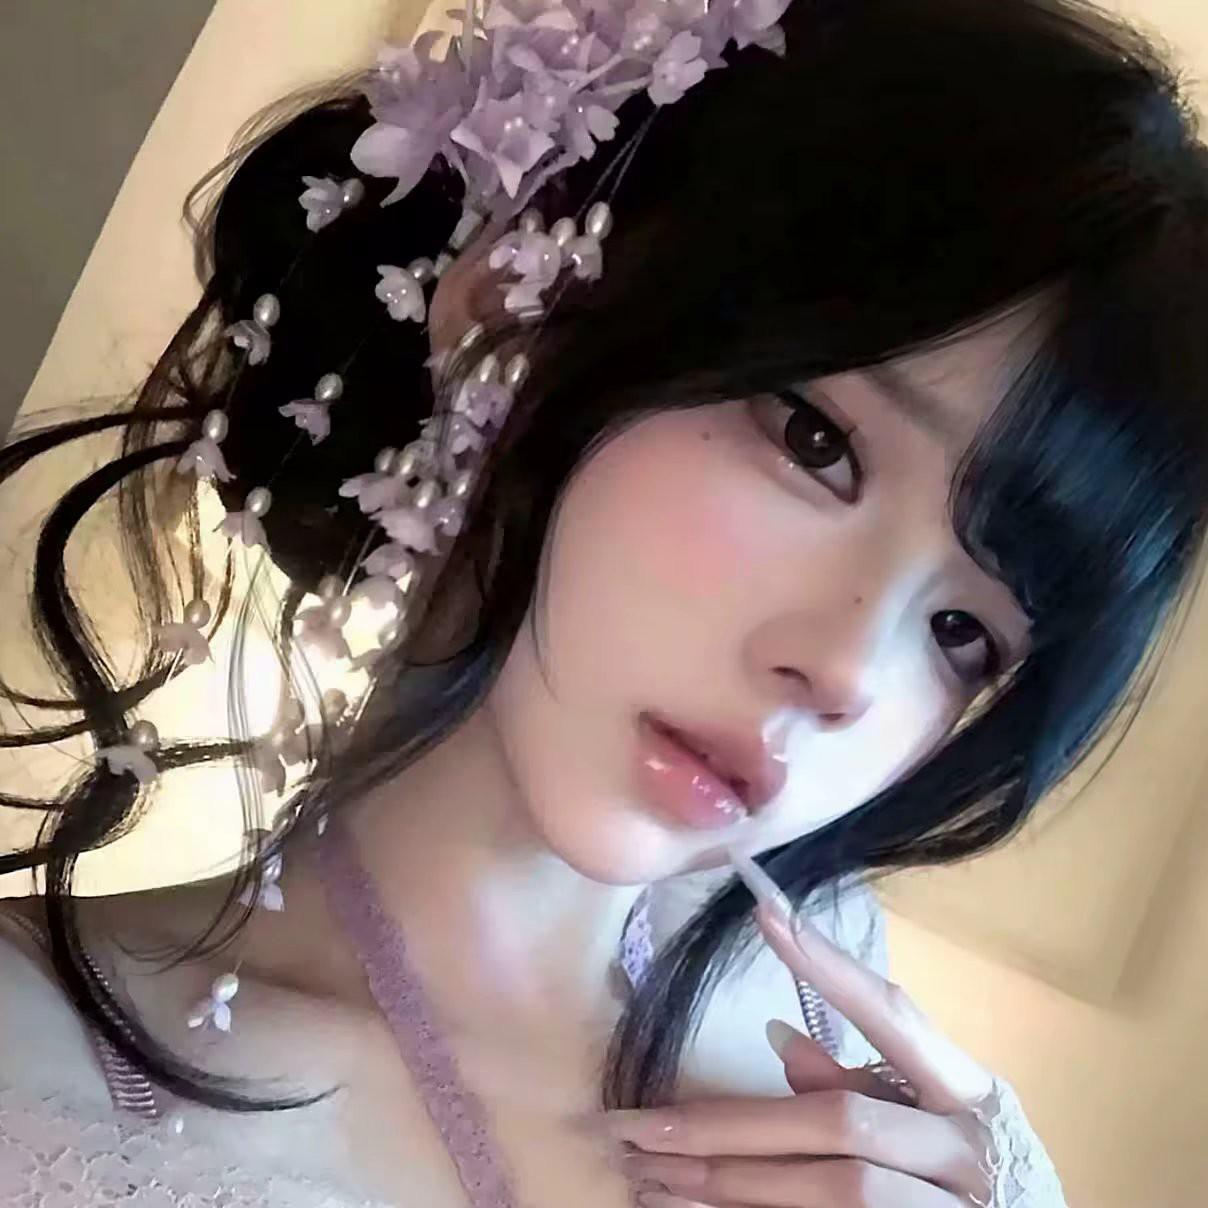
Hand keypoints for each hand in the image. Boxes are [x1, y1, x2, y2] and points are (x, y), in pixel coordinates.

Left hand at [606, 892, 996, 1206]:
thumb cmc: (980, 1183)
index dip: (830, 966)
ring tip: (650, 1179)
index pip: (894, 1015)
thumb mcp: (940, 1122)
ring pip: (836, 1189)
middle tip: (635, 1125)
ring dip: (733, 1186)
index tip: (766, 913)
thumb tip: (777, 1039)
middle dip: (729, 1124)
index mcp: (969, 1092)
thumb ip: (866, 1084)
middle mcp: (969, 1147)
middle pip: (839, 1122)